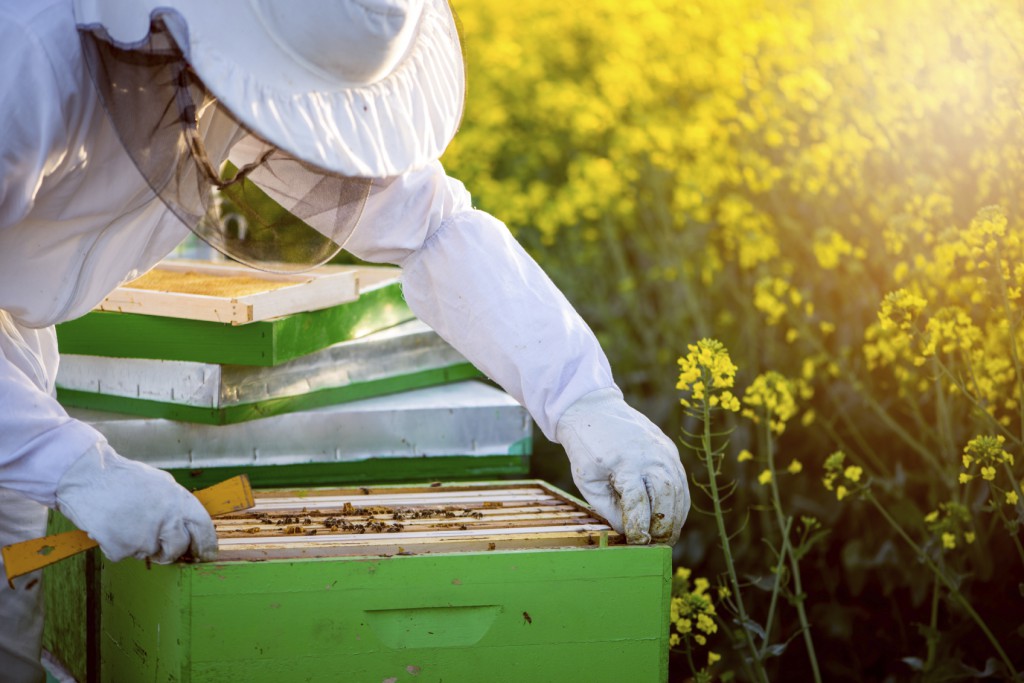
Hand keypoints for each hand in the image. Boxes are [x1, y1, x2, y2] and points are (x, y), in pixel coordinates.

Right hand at [55, 443, 217, 562]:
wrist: (86, 476)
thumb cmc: (120, 477)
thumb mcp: (159, 482)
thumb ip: (174, 502)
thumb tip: (184, 523)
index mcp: (178, 500)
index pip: (203, 527)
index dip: (206, 543)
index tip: (206, 553)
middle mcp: (167, 519)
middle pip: (178, 547)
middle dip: (170, 552)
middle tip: (161, 550)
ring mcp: (145, 536)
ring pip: (149, 552)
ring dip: (138, 544)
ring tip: (123, 522)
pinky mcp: (123, 548)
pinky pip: (124, 554)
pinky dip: (115, 545)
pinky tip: (108, 526)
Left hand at [556, 388, 688, 543]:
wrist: (593, 409)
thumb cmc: (585, 447)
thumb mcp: (587, 480)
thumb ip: (608, 508)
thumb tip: (628, 533)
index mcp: (625, 463)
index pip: (639, 504)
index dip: (640, 529)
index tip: (637, 544)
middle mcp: (651, 456)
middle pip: (666, 499)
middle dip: (663, 527)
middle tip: (656, 547)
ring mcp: (664, 451)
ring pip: (678, 492)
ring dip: (675, 518)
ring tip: (666, 538)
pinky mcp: (669, 449)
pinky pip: (680, 481)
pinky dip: (679, 503)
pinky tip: (672, 518)